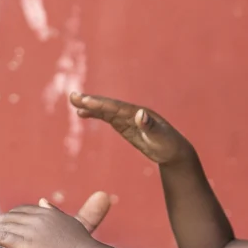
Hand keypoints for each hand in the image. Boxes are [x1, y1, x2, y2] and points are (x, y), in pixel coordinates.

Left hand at [0, 204, 104, 247]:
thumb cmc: (82, 246)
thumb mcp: (70, 223)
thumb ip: (54, 212)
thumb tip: (42, 201)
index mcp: (47, 213)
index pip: (22, 211)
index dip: (9, 215)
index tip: (0, 220)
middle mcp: (38, 218)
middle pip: (10, 217)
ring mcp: (32, 231)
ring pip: (4, 226)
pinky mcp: (26, 245)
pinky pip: (3, 237)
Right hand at [70, 92, 192, 164]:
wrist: (174, 151)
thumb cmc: (169, 145)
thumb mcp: (161, 138)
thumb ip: (150, 126)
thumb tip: (140, 113)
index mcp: (139, 113)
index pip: (116, 108)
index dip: (101, 104)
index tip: (85, 101)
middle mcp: (132, 112)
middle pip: (109, 105)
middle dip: (91, 101)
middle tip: (73, 96)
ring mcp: (127, 118)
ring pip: (106, 110)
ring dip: (90, 105)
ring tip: (73, 101)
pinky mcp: (125, 126)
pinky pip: (107, 118)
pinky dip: (95, 114)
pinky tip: (82, 113)